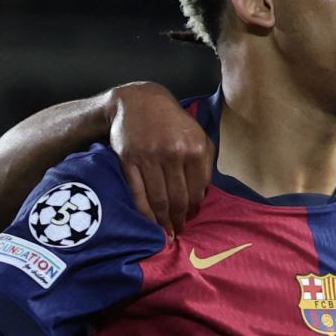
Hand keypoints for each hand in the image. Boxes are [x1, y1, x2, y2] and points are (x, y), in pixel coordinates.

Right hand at [108, 82, 212, 234]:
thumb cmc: (171, 121)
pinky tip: (149, 223)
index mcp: (194, 148)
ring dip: (163, 221)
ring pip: (159, 199)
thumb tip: (203, 194)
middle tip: (179, 231)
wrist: (137, 101)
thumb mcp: (197, 134)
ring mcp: (149, 157)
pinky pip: (138, 193)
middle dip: (179, 219)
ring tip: (166, 233)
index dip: (194, 208)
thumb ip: (205, 162)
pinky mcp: (129, 160)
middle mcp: (173, 153)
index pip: (197, 189)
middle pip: (178, 198)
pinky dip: (144, 213)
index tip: (190, 217)